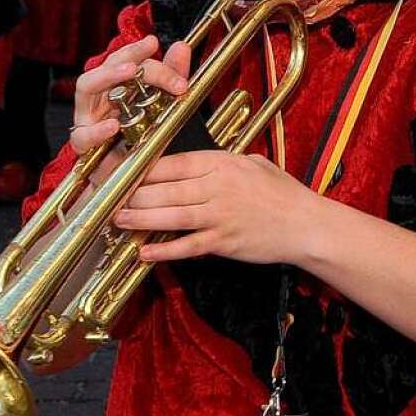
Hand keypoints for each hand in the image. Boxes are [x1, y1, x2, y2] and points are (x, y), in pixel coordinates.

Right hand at [71, 35, 190, 184]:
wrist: (126, 182)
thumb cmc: (141, 139)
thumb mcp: (162, 106)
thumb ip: (171, 77)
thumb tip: (181, 46)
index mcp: (115, 86)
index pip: (123, 58)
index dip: (138, 49)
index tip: (155, 43)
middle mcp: (99, 97)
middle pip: (105, 65)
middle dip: (126, 57)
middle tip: (147, 55)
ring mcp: (89, 118)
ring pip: (86, 87)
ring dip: (108, 75)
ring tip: (130, 71)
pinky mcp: (85, 146)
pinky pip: (83, 135)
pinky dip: (97, 130)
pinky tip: (113, 126)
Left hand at [114, 150, 314, 264]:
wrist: (306, 224)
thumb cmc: (281, 192)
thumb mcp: (252, 163)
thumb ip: (221, 162)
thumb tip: (193, 164)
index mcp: (221, 163)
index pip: (172, 163)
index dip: (144, 170)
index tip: (125, 174)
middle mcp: (216, 187)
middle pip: (165, 189)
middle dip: (133, 195)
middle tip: (110, 198)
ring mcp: (219, 216)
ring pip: (170, 216)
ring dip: (140, 219)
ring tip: (118, 220)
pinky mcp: (223, 242)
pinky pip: (187, 246)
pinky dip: (164, 251)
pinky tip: (144, 253)